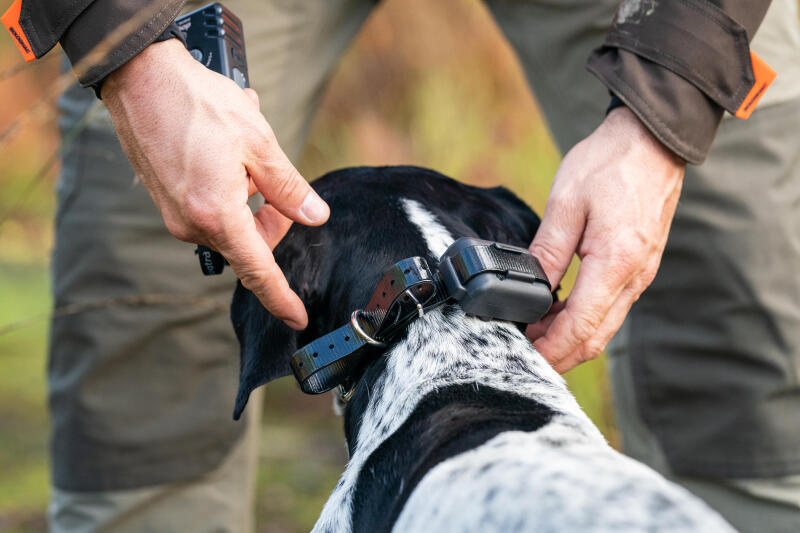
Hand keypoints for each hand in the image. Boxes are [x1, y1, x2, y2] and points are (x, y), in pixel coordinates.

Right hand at [102, 39, 326, 329]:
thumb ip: (289, 188)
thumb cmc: (200, 105)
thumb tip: (315, 217)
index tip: (297, 318)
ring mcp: (175, 214)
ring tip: (248, 154)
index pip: (257, 270)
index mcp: (217, 215)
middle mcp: (192, 224)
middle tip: (277, 182)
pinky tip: (229, 154)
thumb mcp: (258, 144)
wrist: (140, 79)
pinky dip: (230, 191)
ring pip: (231, 226)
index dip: (280, 297)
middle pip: (249, 244)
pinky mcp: (167, 202)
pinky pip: (211, 211)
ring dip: (251, 199)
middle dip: (272, 221)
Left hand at [527, 106, 684, 372]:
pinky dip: (583, 320)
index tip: (522, 359)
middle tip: (522, 356)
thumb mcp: (566, 204)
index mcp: (616, 263)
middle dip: (559, 355)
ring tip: (533, 336)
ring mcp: (641, 275)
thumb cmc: (609, 164)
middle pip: (595, 338)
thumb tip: (529, 290)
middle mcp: (635, 278)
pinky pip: (611, 308)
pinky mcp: (639, 268)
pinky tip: (556, 313)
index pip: (580, 327)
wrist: (651, 140)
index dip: (550, 349)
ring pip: (604, 327)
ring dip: (570, 339)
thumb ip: (547, 252)